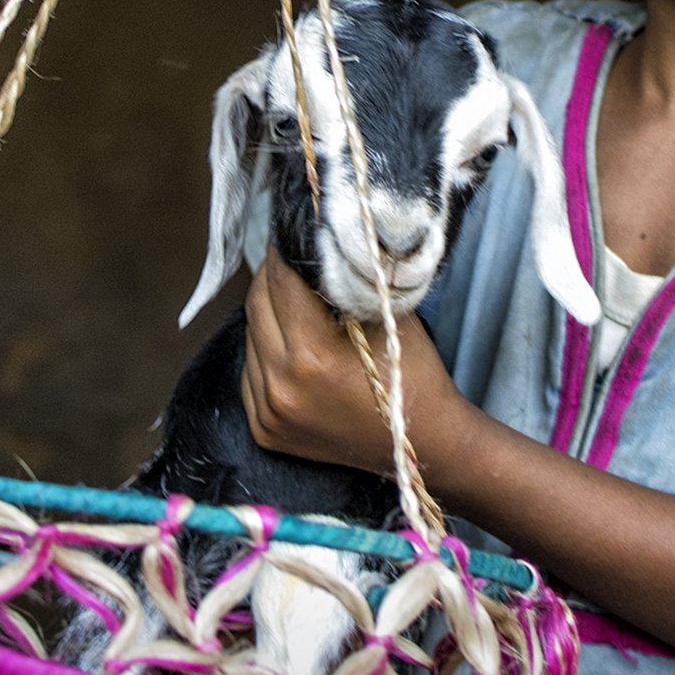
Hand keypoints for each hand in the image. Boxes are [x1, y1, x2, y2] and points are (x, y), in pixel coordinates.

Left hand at [239, 253, 466, 475]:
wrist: (422, 444)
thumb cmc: (413, 375)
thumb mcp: (385, 315)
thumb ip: (346, 281)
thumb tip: (317, 244)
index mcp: (312, 356)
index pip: (282, 282)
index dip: (284, 250)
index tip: (289, 230)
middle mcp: (281, 386)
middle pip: (258, 305)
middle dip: (273, 275)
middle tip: (289, 256)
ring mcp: (269, 412)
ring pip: (252, 338)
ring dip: (270, 314)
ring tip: (296, 301)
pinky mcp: (265, 429)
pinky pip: (252, 373)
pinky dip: (268, 351)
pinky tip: (293, 343)